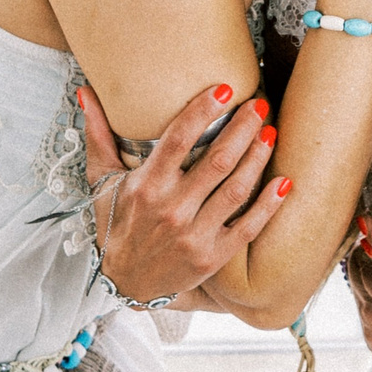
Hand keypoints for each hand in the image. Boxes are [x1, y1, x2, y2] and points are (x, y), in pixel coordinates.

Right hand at [81, 82, 285, 305]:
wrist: (125, 282)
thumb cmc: (116, 223)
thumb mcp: (101, 180)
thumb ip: (98, 134)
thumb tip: (87, 92)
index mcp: (146, 186)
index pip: (177, 139)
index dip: (203, 111)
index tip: (226, 88)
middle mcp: (171, 210)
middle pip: (216, 161)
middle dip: (242, 128)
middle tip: (260, 104)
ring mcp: (194, 235)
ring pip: (235, 189)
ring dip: (257, 158)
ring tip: (270, 132)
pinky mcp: (213, 257)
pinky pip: (248, 227)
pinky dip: (268, 205)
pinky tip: (284, 181)